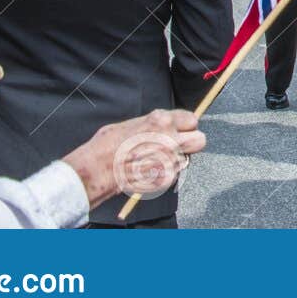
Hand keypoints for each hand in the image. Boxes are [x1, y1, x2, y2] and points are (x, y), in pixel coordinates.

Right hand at [63, 109, 206, 210]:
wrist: (97, 169)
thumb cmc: (108, 145)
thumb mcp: (132, 124)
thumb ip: (154, 124)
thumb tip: (164, 125)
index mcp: (162, 120)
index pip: (192, 119)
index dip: (186, 126)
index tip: (181, 129)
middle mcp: (170, 138)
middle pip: (200, 140)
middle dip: (191, 143)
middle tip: (178, 146)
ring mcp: (169, 159)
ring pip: (187, 159)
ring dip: (177, 159)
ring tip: (157, 160)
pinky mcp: (165, 177)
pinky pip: (174, 174)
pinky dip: (165, 174)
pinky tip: (149, 171)